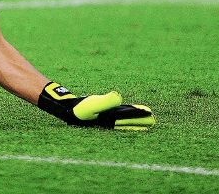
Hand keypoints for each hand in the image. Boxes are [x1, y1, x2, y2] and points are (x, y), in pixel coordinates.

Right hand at [37, 82, 154, 130]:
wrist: (64, 108)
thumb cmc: (79, 108)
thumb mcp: (92, 104)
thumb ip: (106, 101)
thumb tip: (120, 97)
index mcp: (110, 120)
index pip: (128, 119)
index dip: (139, 118)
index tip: (152, 117)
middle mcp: (109, 121)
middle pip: (128, 121)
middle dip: (140, 121)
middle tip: (153, 120)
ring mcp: (104, 117)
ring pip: (123, 118)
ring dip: (133, 117)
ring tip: (143, 115)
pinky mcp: (99, 113)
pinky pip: (116, 113)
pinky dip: (124, 112)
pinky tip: (124, 109)